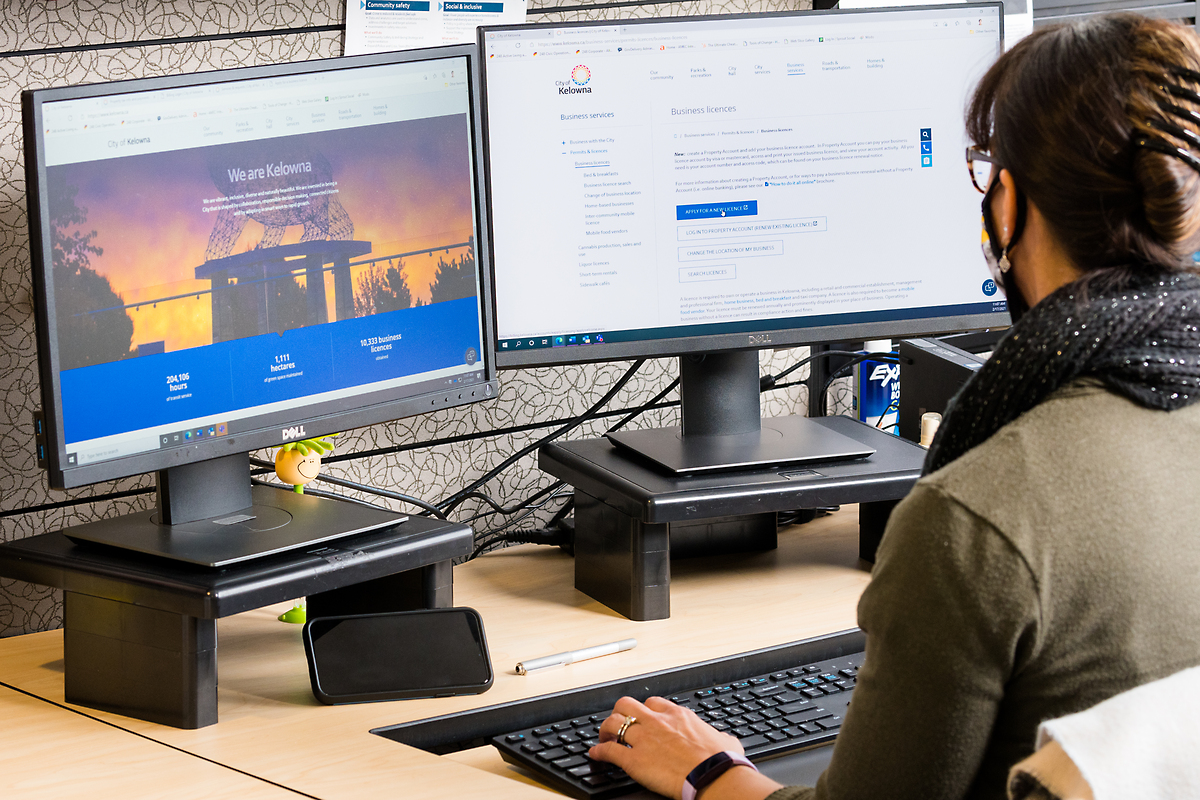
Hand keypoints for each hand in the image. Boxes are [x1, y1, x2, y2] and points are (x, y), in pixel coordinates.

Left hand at [588, 696, 776, 799]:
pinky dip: (599, 752)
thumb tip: (726, 740)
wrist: (713, 776)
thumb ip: (719, 736)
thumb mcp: (725, 741)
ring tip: (604, 737)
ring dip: (605, 730)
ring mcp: (644, 739)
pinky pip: (609, 751)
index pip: (653, 702)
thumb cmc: (721, 761)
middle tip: (618, 723)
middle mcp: (657, 722)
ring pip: (613, 723)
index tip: (642, 717)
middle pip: (627, 704)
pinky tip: (595, 754)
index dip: (644, 709)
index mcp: (678, 715)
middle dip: (619, 712)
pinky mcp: (634, 760)